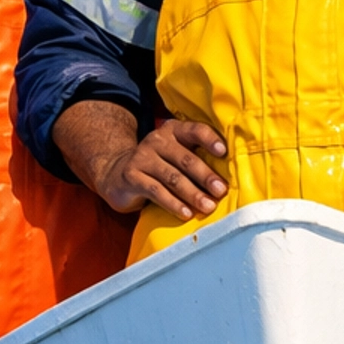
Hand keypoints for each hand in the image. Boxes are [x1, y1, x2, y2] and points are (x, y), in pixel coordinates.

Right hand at [94, 118, 227, 220]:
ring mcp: (142, 158)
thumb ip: (196, 157)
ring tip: (208, 206)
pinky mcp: (132, 176)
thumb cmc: (159, 166)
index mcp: (173, 131)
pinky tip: (186, 213)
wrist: (117, 173)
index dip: (210, 140)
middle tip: (220, 191)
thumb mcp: (175, 155)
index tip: (224, 152)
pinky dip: (173, 204)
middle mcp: (157, 141)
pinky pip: (156, 191)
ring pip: (172, 177)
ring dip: (192, 193)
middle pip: (185, 158)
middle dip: (205, 176)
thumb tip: (227, 178)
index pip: (194, 130)